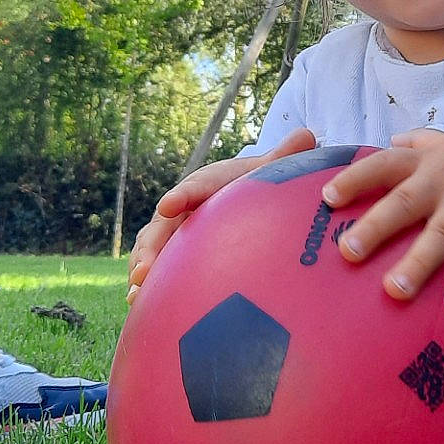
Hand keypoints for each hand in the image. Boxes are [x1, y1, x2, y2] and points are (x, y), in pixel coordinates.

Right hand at [127, 127, 316, 300]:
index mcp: (208, 183)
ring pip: (151, 248)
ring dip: (142, 269)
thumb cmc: (256, 185)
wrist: (241, 198)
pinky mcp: (171, 253)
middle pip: (162, 226)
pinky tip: (139, 308)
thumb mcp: (270, 172)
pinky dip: (146, 286)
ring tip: (136, 293)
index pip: (195, 188)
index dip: (182, 196)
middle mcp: (183, 206)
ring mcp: (173, 231)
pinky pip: (155, 268)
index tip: (170, 206)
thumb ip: (285, 158)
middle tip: (144, 270)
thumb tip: (307, 135)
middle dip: (150, 247)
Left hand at [320, 127, 443, 320]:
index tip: (326, 199)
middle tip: (348, 252)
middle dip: (377, 226)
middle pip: (405, 202)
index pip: (382, 165)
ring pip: (442, 235)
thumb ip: (413, 144)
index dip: (354, 179)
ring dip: (419, 263)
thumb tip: (386, 140)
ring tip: (395, 290)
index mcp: (424, 163)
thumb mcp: (443, 143)